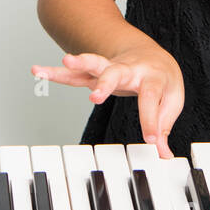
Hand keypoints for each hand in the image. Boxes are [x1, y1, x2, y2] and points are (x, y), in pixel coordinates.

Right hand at [31, 44, 183, 158]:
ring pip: (93, 64)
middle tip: (95, 97)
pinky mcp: (95, 72)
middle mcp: (129, 69)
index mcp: (152, 76)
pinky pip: (73, 73)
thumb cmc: (161, 80)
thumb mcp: (172, 101)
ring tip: (65, 61)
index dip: (151, 120)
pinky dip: (55, 73)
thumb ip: (163, 126)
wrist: (151, 54)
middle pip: (117, 73)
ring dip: (78, 63)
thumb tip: (163, 155)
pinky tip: (38, 71)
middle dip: (105, 84)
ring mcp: (110, 68)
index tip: (152, 140)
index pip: (151, 98)